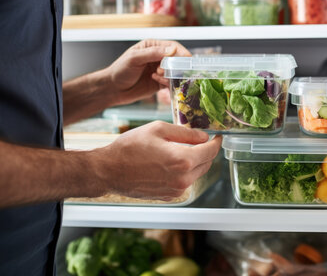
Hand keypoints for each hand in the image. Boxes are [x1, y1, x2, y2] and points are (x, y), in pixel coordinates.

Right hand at [95, 121, 221, 199]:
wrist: (109, 171)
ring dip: (193, 162)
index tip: (217, 136)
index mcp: (183, 161)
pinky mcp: (169, 196)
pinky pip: (184, 182)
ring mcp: (176, 190)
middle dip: (205, 151)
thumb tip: (204, 137)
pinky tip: (168, 163)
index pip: (211, 151)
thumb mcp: (159, 130)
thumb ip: (186, 133)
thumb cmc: (130, 147)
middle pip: (206, 163)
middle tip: (198, 140)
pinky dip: (182, 172)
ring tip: (178, 150)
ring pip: (196, 173)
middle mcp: (183, 179)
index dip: (216, 141)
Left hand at [104, 39, 189, 105]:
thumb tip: (172, 49)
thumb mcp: (135, 59)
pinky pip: (171, 82)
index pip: (172, 46)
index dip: (181, 52)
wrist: (113, 89)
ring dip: (170, 75)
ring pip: (175, 72)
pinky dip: (168, 83)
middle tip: (167, 71)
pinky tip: (157, 82)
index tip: (188, 58)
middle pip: (176, 59)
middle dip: (176, 65)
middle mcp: (158, 58)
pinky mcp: (160, 83)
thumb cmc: (120, 70)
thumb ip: (153, 53)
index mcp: (152, 47)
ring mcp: (160, 70)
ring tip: (158, 76)